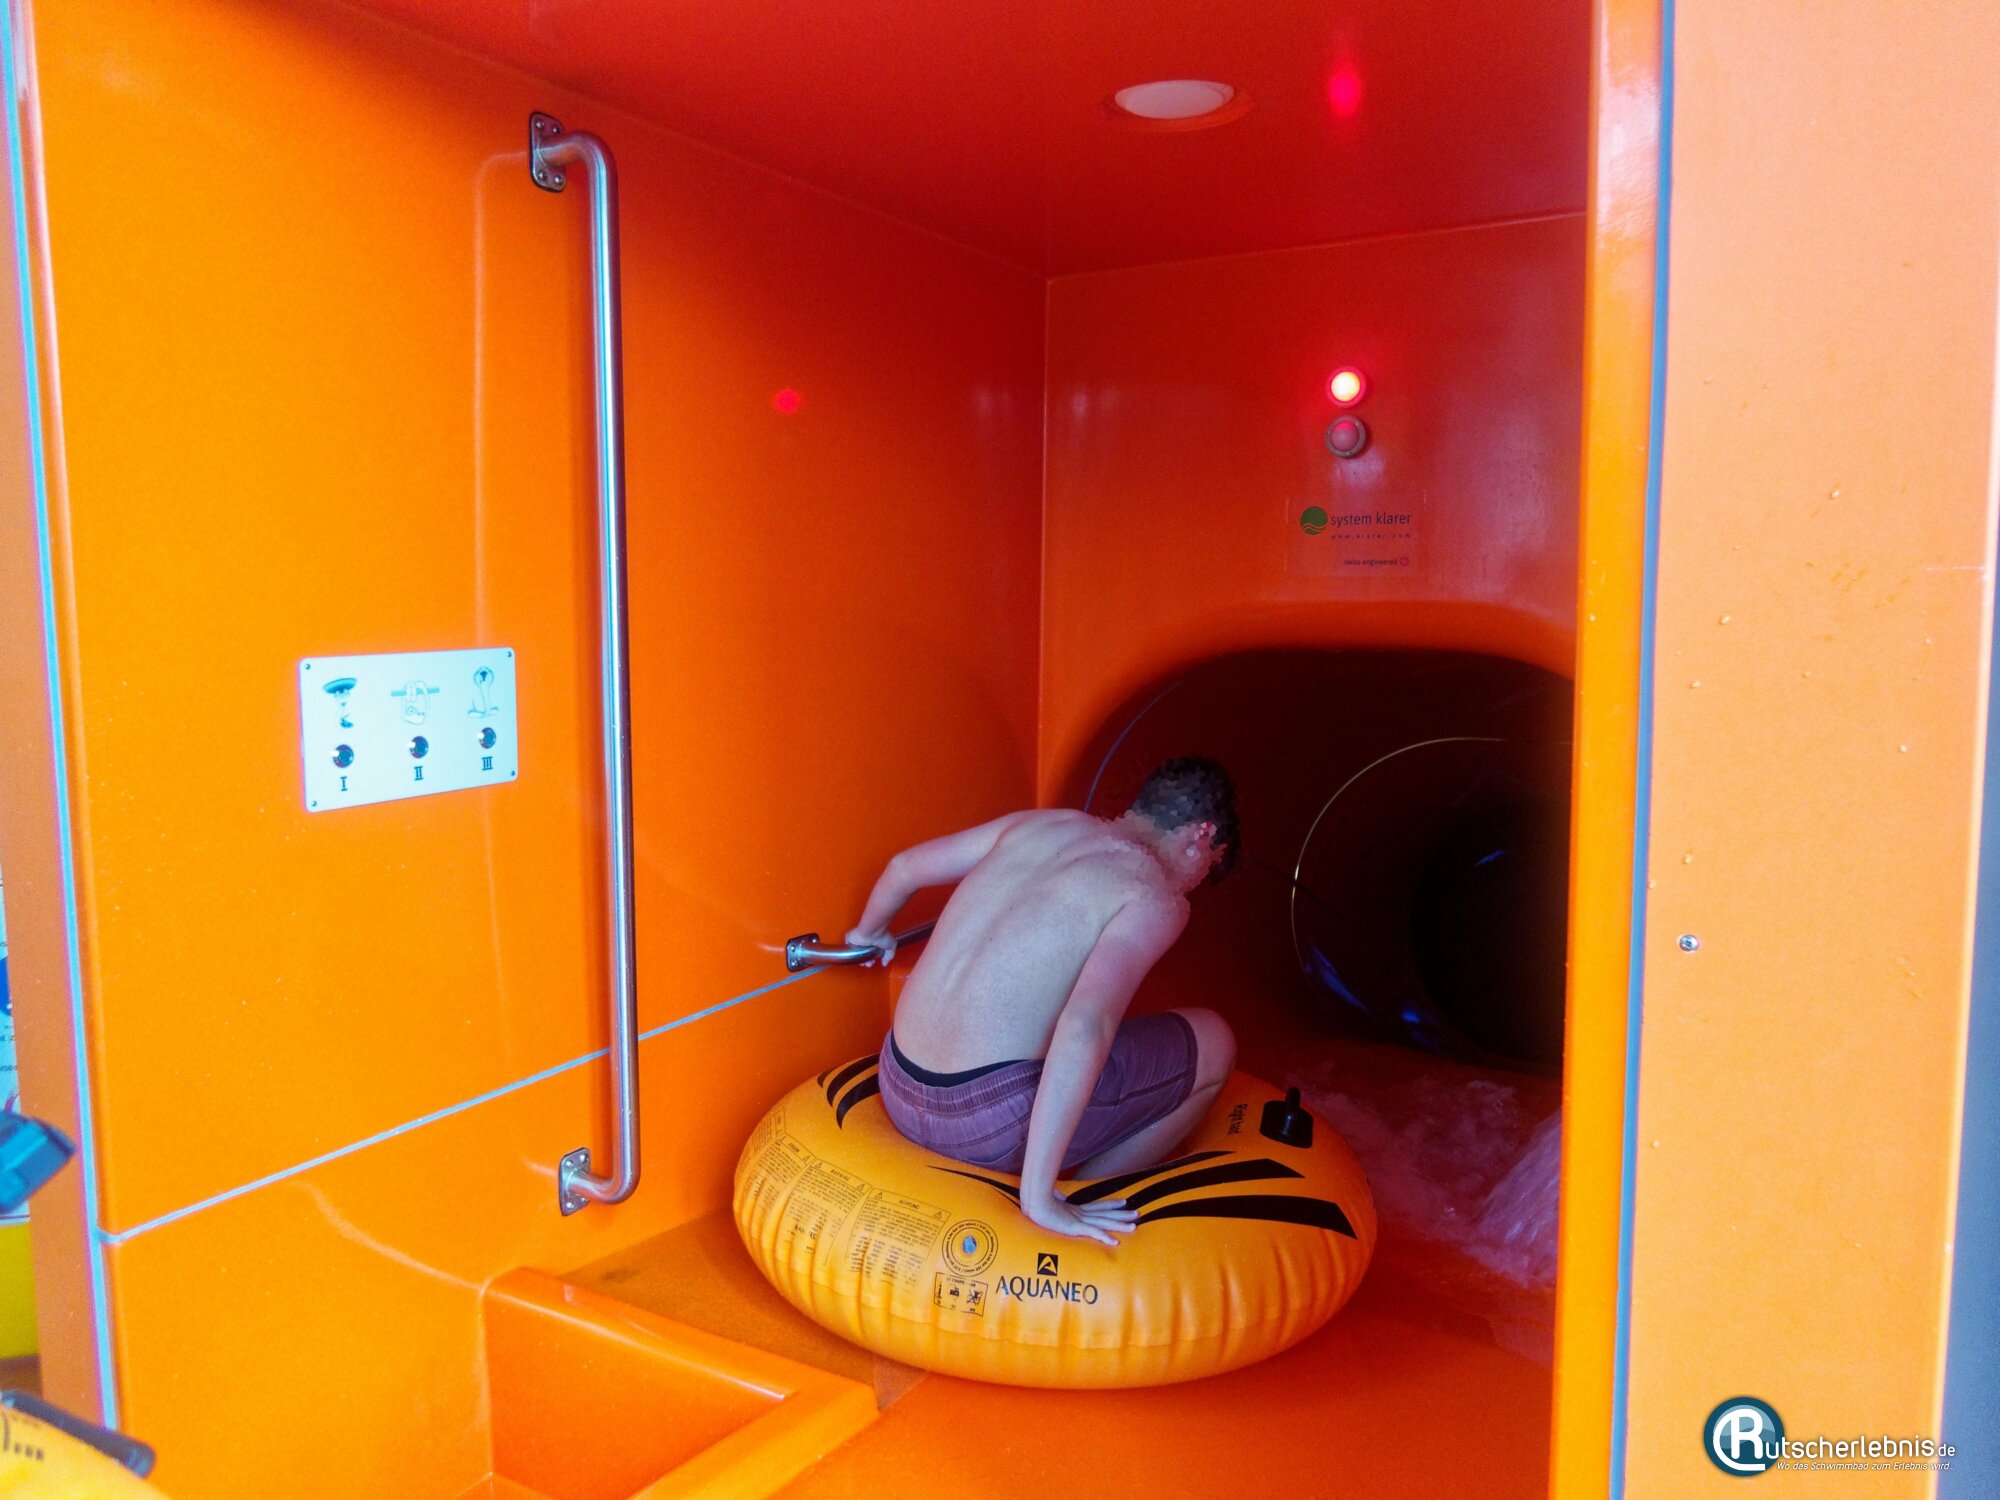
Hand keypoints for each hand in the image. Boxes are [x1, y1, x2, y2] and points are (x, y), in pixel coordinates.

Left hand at [844, 926, 895, 967]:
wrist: (872, 930)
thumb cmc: (882, 935)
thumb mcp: (891, 946)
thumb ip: (889, 956)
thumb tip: (885, 964)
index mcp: (873, 941)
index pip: (870, 952)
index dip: (871, 959)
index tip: (873, 961)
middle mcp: (865, 941)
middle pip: (863, 954)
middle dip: (866, 961)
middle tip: (869, 963)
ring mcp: (857, 940)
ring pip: (856, 953)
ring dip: (859, 960)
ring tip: (863, 963)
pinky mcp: (850, 938)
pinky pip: (847, 948)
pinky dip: (850, 952)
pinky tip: (855, 957)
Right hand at [1019, 1189, 1137, 1247]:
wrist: (1033, 1203)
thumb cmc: (1039, 1202)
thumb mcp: (1050, 1202)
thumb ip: (1057, 1198)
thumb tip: (1058, 1193)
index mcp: (1076, 1209)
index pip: (1098, 1206)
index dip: (1111, 1204)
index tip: (1123, 1202)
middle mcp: (1081, 1214)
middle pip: (1106, 1213)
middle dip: (1122, 1214)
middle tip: (1137, 1213)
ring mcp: (1079, 1220)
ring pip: (1104, 1223)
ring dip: (1119, 1225)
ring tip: (1134, 1226)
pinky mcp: (1075, 1227)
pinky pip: (1093, 1233)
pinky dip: (1104, 1237)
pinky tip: (1115, 1242)